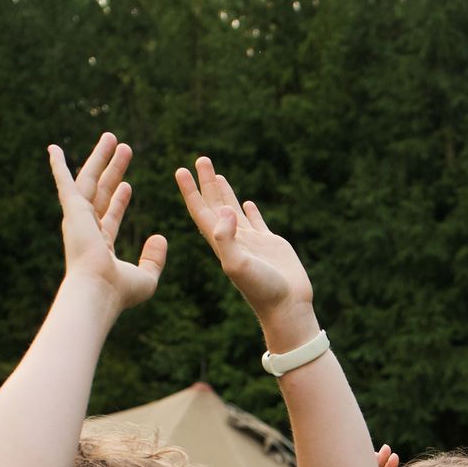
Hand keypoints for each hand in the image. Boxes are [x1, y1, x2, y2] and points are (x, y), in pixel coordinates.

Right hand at [48, 132, 165, 311]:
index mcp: (100, 246)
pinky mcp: (72, 210)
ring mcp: (78, 219)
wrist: (99, 291)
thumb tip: (161, 237)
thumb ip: (154, 258)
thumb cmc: (120, 291)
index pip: (110, 217)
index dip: (120, 201)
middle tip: (124, 149)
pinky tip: (54, 149)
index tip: (128, 186)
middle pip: (101, 192)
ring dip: (101, 158)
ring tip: (113, 137)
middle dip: (113, 170)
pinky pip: (64, 182)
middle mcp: (86, 230)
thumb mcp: (147, 277)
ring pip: (90, 180)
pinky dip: (58, 165)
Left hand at [175, 157, 316, 349]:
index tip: (180, 171)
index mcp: (221, 244)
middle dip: (206, 183)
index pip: (201, 212)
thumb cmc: (262, 290)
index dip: (190, 192)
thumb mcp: (238, 265)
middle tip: (200, 160)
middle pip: (215, 206)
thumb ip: (227, 238)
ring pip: (234, 211)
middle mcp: (234, 240)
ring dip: (224, 192)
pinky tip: (248, 202)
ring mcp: (252, 242)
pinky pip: (257, 222)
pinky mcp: (271, 245)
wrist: (287, 306)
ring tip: (217, 174)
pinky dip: (251, 211)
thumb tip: (224, 209)